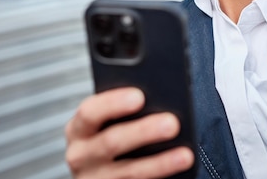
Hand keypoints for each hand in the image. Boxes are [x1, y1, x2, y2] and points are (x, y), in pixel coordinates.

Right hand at [65, 87, 194, 178]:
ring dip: (160, 163)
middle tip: (173, 123)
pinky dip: (160, 178)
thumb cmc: (115, 133)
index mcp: (80, 128)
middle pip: (111, 142)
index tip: (140, 96)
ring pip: (129, 172)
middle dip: (144, 132)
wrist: (103, 171)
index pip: (90, 112)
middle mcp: (81, 155)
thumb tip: (161, 100)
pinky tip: (180, 170)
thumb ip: (127, 108)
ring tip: (186, 154)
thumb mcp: (110, 121)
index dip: (113, 103)